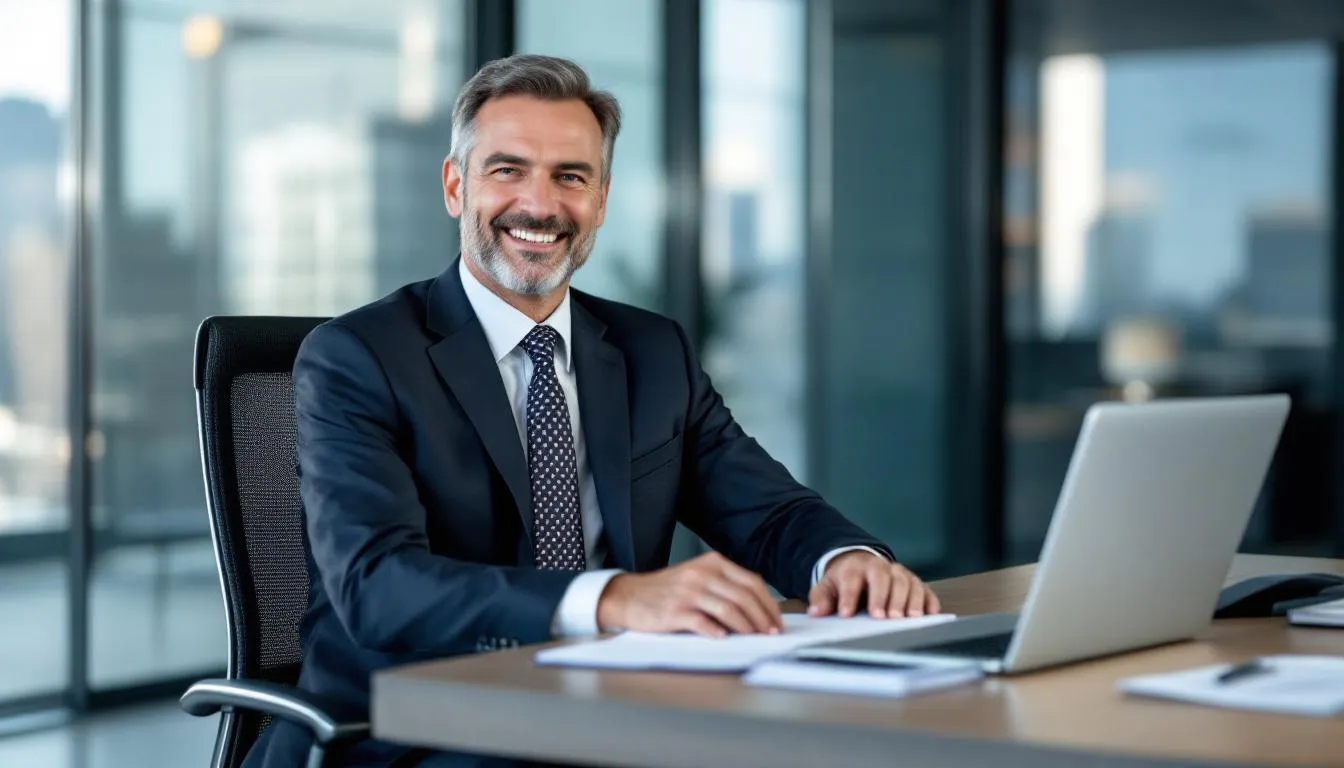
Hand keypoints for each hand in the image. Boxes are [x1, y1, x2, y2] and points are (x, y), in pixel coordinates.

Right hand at [596, 552, 784, 636]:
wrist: (631, 596)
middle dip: (762, 617)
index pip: (751, 582)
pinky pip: (703, 622)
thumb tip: (758, 611)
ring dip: (746, 627)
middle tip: (771, 634)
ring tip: (753, 638)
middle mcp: (702, 573)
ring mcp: (689, 591)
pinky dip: (717, 631)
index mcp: (713, 563)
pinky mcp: (675, 610)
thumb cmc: (669, 591)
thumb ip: (725, 588)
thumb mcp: (699, 578)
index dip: (769, 604)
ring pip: (728, 609)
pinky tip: (724, 638)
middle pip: (744, 596)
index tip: (777, 621)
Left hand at [808, 551, 940, 618]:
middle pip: (883, 578)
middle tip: (884, 617)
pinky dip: (929, 600)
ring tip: (910, 618)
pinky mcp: (914, 581)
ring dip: (909, 600)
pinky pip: (925, 588)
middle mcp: (879, 567)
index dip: (849, 597)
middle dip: (884, 597)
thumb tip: (817, 612)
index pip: (851, 581)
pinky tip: (931, 613)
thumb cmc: (844, 580)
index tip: (846, 614)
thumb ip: (822, 599)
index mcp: (854, 568)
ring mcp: (898, 573)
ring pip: (907, 582)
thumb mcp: (827, 586)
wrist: (858, 564)